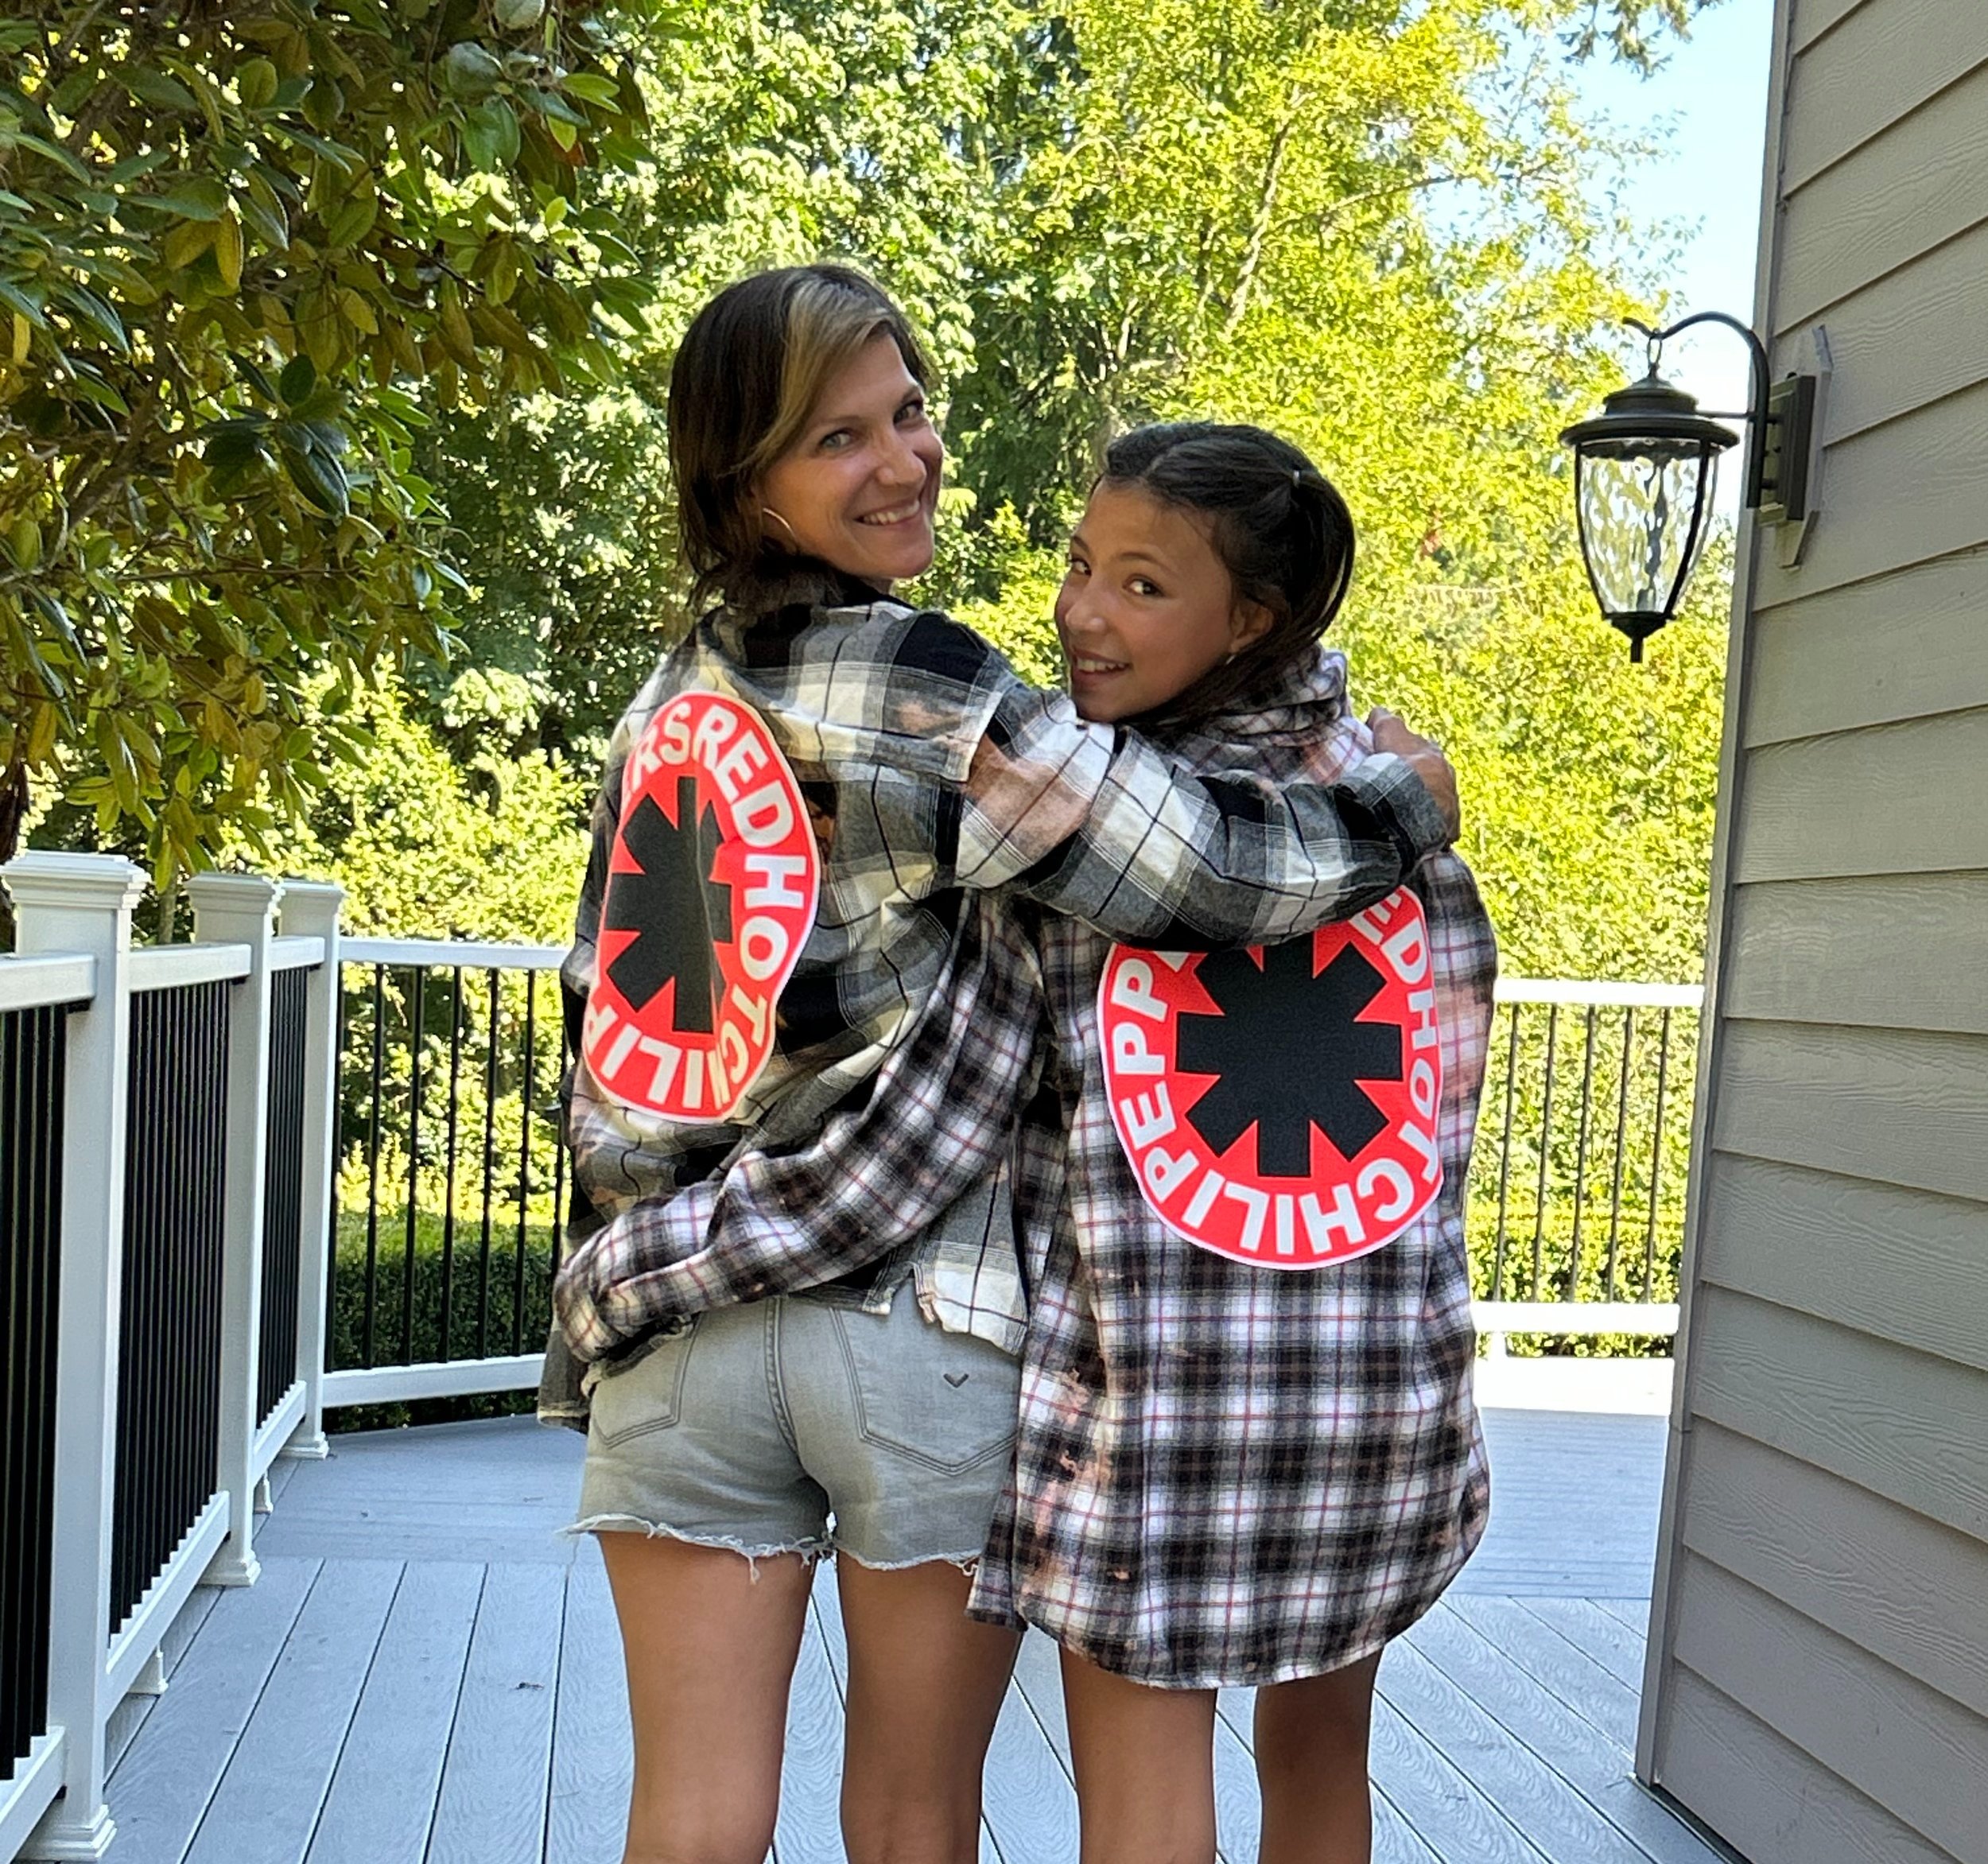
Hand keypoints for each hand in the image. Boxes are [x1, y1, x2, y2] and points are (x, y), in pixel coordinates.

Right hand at [1367, 707, 1458, 843]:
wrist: (1409, 802)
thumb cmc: (1398, 766)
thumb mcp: (1389, 732)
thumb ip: (1384, 719)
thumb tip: (1377, 713)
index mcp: (1434, 755)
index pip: (1423, 751)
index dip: (1408, 755)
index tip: (1396, 762)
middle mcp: (1448, 777)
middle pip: (1435, 777)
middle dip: (1422, 781)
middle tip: (1400, 788)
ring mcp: (1451, 804)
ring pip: (1439, 803)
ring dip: (1426, 806)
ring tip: (1406, 814)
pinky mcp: (1449, 828)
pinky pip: (1441, 830)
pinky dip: (1430, 831)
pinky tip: (1416, 835)